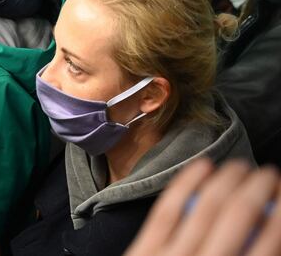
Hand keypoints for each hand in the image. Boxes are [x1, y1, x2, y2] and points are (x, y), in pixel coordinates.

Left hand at [126, 158, 280, 255]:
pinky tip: (203, 166)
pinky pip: (167, 210)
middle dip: (259, 187)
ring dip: (228, 180)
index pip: (269, 244)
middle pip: (239, 215)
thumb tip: (269, 235)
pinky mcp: (144, 253)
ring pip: (204, 207)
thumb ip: (253, 255)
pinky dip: (187, 184)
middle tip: (269, 175)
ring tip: (241, 167)